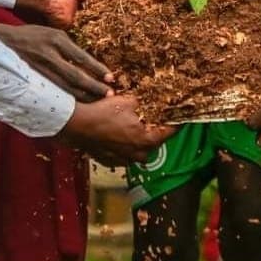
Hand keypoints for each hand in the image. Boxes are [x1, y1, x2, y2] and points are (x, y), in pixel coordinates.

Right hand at [0, 22, 113, 101]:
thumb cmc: (30, 36)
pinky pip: (53, 92)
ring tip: (97, 102)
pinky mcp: (32, 79)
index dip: (98, 70)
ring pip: (65, 88)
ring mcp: (39, 69)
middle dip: (94, 87)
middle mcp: (49, 55)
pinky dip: (66, 99)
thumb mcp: (50, 33)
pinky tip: (76, 105)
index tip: (111, 78)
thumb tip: (87, 62)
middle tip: (110, 95)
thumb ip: (67, 46)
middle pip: (76, 76)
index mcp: (57, 40)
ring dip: (83, 96)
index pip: (83, 58)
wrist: (0, 41)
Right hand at [57, 95, 175, 166]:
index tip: (181, 114)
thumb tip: (160, 99)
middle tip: (155, 115)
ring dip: (140, 137)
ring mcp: (125, 159)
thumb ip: (148, 102)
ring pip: (140, 148)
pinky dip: (126, 144)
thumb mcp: (130, 101)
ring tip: (135, 123)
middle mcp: (139, 154)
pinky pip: (125, 153)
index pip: (171, 131)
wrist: (78, 125)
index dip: (177, 121)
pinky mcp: (112, 161)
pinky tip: (120, 132)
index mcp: (148, 140)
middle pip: (156, 141)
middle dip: (156, 128)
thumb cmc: (105, 112)